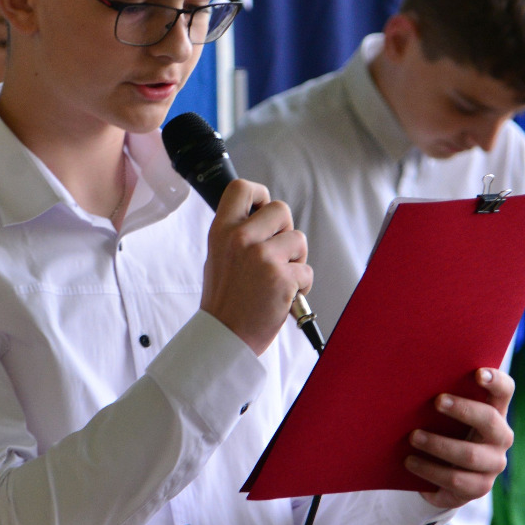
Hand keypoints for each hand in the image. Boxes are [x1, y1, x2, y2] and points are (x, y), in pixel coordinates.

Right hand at [199, 177, 309, 355]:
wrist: (225, 336)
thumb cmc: (225, 300)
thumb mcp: (218, 256)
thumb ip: (238, 233)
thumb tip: (264, 216)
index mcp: (221, 230)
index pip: (241, 188)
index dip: (260, 194)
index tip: (263, 209)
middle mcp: (241, 238)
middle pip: (281, 209)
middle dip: (285, 230)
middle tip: (275, 253)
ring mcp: (263, 257)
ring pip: (299, 239)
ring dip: (295, 260)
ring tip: (277, 279)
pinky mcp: (283, 277)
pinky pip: (306, 270)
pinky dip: (301, 285)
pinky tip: (283, 296)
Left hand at [403, 367, 515, 509]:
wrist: (441, 473)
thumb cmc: (442, 429)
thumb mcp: (445, 414)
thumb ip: (441, 396)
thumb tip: (413, 380)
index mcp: (495, 411)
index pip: (505, 390)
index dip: (496, 380)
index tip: (478, 373)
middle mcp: (500, 437)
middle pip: (489, 420)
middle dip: (463, 409)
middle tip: (437, 401)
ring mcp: (492, 465)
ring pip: (470, 455)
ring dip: (439, 444)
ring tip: (413, 436)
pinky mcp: (478, 487)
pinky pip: (455, 481)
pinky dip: (430, 470)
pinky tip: (410, 462)